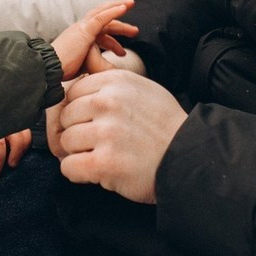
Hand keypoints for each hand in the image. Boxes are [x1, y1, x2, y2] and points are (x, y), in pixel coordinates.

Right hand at [50, 1, 138, 82]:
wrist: (49, 70)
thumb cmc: (62, 72)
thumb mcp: (83, 67)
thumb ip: (96, 65)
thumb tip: (112, 72)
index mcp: (79, 38)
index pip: (98, 33)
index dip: (112, 40)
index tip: (122, 52)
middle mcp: (79, 30)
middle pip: (103, 20)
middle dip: (119, 23)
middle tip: (135, 30)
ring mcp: (81, 28)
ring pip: (102, 12)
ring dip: (117, 7)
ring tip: (130, 4)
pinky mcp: (84, 30)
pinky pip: (101, 17)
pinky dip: (113, 11)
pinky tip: (124, 8)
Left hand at [53, 72, 186, 203]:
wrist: (189, 158)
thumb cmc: (164, 127)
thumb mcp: (142, 90)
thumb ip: (109, 87)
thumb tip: (71, 91)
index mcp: (116, 81)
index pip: (72, 93)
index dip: (79, 112)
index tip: (93, 123)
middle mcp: (109, 102)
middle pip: (66, 117)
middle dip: (77, 132)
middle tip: (97, 144)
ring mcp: (107, 132)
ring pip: (65, 141)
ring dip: (78, 153)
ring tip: (101, 157)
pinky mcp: (105, 162)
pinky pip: (69, 166)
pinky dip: (78, 173)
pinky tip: (96, 172)